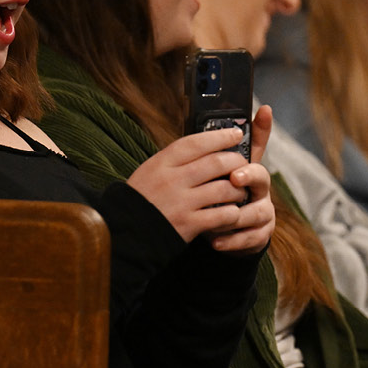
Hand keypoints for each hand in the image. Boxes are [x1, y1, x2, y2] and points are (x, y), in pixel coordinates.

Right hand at [123, 106, 272, 251]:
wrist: (125, 234)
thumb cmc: (142, 199)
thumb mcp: (151, 171)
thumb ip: (176, 160)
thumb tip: (208, 145)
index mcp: (161, 163)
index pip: (196, 142)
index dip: (220, 136)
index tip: (236, 134)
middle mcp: (172, 180)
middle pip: (216, 163)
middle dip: (236, 162)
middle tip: (242, 164)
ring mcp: (182, 202)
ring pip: (224, 188)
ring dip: (238, 189)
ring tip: (240, 191)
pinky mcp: (189, 224)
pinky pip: (222, 215)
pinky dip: (232, 213)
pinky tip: (232, 212)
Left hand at [210, 107, 275, 254]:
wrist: (222, 235)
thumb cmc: (215, 199)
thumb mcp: (210, 176)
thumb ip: (207, 154)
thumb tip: (202, 127)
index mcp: (246, 168)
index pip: (257, 143)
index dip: (263, 127)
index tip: (262, 111)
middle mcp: (259, 188)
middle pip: (262, 176)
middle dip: (249, 176)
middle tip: (234, 177)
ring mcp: (263, 211)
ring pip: (256, 211)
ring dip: (235, 216)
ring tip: (214, 221)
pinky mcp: (260, 234)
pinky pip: (250, 237)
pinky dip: (232, 240)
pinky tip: (215, 241)